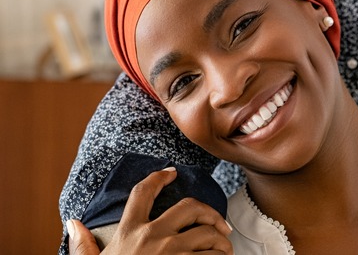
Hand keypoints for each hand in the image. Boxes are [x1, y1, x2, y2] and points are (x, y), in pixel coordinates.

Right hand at [68, 168, 232, 254]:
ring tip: (223, 248)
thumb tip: (73, 223)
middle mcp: (152, 238)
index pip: (142, 194)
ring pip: (209, 233)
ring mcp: (172, 253)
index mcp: (128, 233)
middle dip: (209, 211)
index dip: (158, 178)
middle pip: (191, 207)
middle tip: (218, 223)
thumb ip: (83, 247)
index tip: (172, 172)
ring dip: (221, 240)